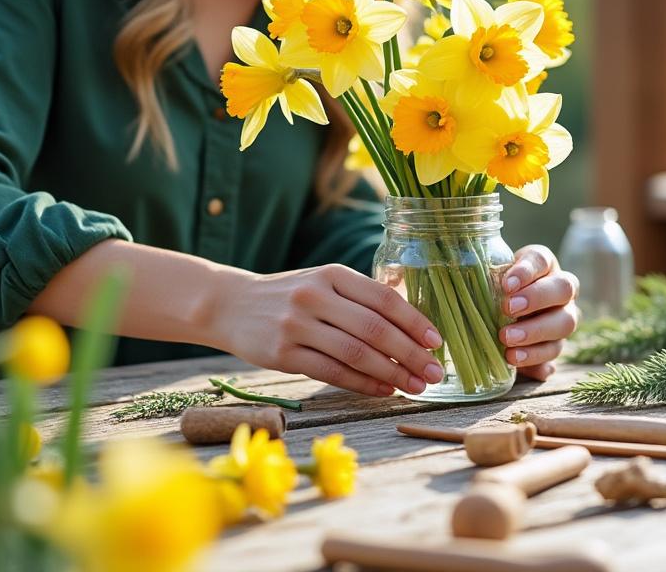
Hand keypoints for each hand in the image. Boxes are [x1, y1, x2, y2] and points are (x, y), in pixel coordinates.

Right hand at [218, 264, 445, 396]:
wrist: (230, 305)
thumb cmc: (289, 296)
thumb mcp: (322, 282)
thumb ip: (361, 297)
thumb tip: (413, 323)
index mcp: (331, 274)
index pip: (382, 298)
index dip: (413, 322)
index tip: (436, 342)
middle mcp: (314, 296)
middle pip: (373, 329)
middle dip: (410, 354)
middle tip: (433, 373)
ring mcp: (296, 326)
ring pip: (355, 353)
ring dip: (391, 373)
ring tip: (414, 386)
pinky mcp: (282, 354)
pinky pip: (331, 372)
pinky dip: (362, 383)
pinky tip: (382, 389)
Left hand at [498, 245, 579, 381]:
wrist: (503, 318)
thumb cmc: (493, 292)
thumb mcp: (490, 280)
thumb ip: (485, 276)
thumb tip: (463, 274)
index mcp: (544, 267)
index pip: (542, 260)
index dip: (527, 270)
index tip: (506, 284)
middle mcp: (561, 292)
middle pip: (563, 289)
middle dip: (536, 298)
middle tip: (508, 309)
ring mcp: (563, 320)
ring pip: (564, 324)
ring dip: (535, 333)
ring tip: (507, 340)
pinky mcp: (555, 347)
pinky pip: (553, 355)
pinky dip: (536, 360)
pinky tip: (516, 360)